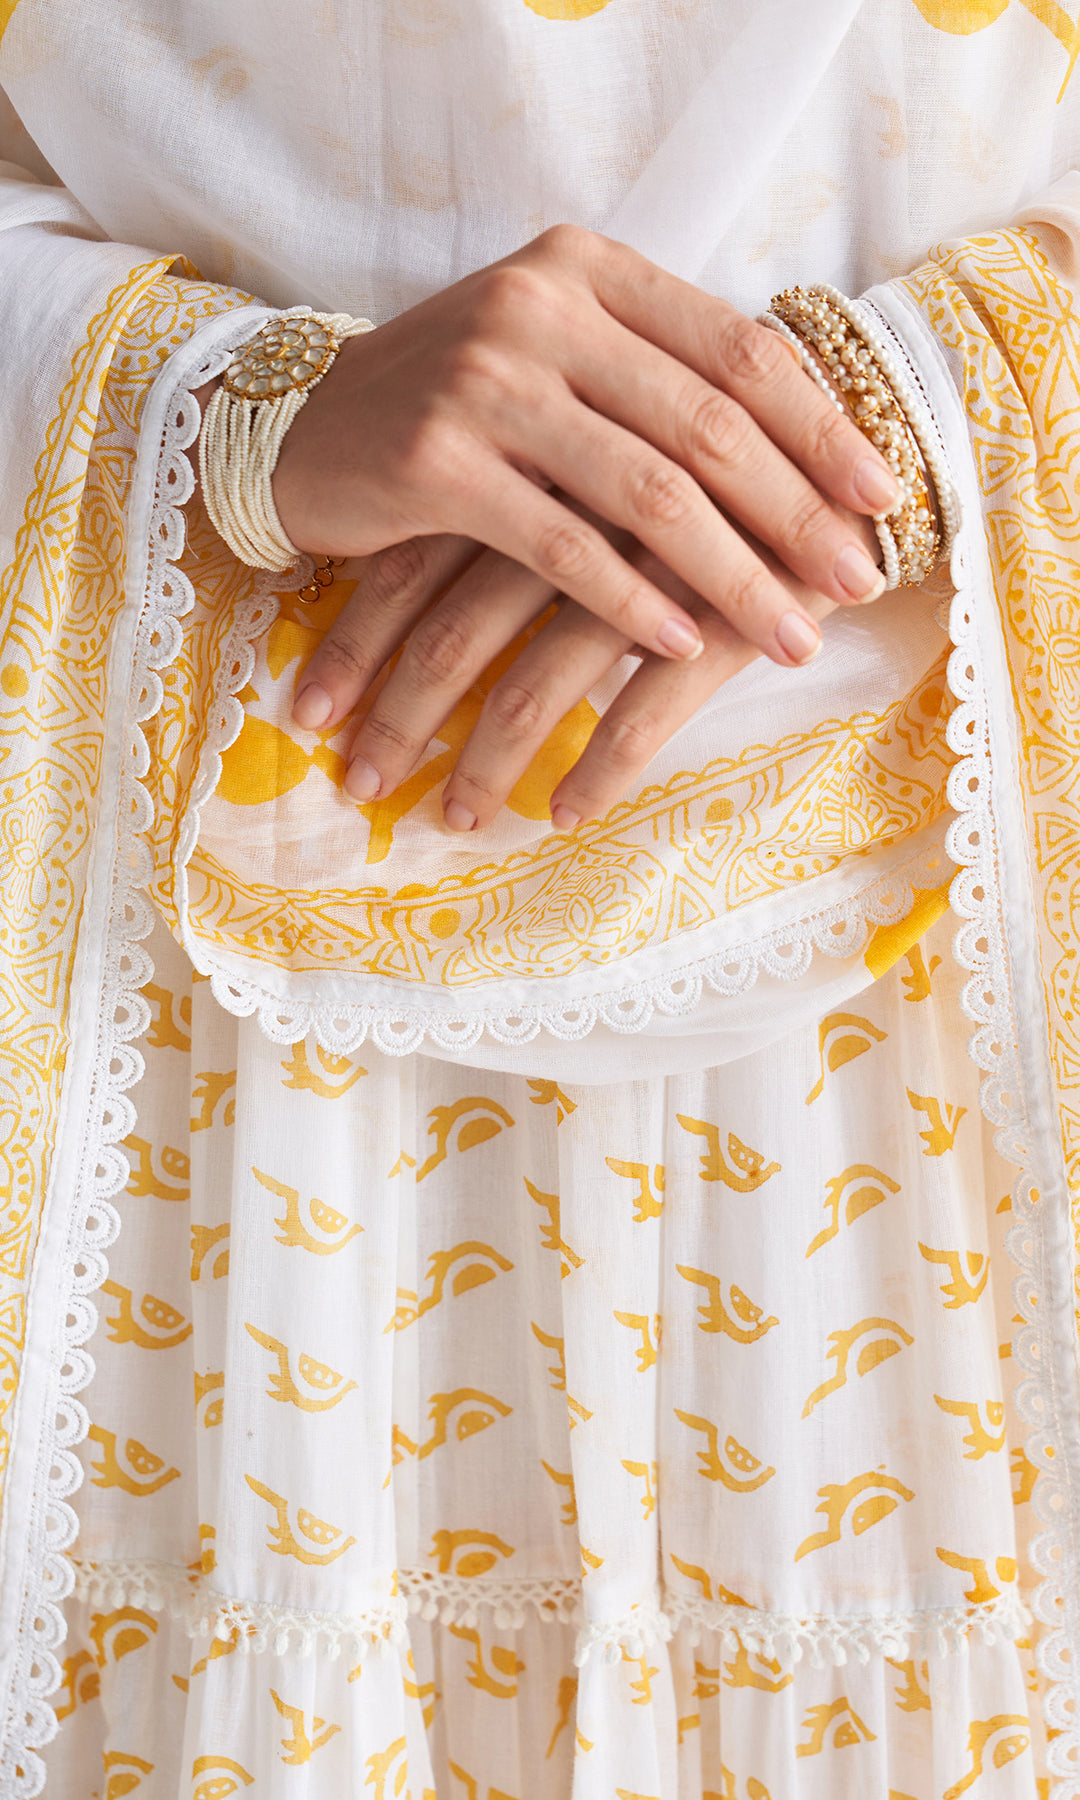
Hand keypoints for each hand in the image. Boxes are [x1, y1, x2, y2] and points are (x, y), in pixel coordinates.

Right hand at [272, 225, 896, 687]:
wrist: (301, 424)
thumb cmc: (454, 405)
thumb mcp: (557, 359)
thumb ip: (656, 382)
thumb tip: (799, 462)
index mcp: (589, 271)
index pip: (739, 350)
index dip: (822, 429)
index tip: (881, 499)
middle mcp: (541, 307)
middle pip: (710, 425)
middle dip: (797, 517)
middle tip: (856, 584)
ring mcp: (486, 381)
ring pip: (647, 492)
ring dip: (733, 575)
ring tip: (790, 636)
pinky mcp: (437, 461)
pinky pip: (563, 545)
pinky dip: (632, 601)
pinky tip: (683, 646)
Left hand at [290, 506, 880, 828]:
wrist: (856, 436)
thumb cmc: (709, 454)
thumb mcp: (601, 456)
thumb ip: (521, 500)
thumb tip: (419, 583)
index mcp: (530, 462)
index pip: (411, 560)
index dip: (355, 640)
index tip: (310, 714)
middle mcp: (571, 510)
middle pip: (454, 632)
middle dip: (398, 720)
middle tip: (360, 786)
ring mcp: (643, 566)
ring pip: (532, 684)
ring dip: (484, 764)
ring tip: (453, 820)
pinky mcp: (718, 613)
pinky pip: (642, 711)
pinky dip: (598, 768)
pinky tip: (562, 815)